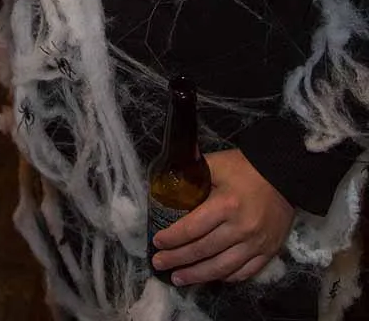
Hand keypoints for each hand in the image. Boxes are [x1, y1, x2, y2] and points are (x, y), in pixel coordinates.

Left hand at [150, 148, 293, 284]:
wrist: (284, 175)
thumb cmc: (247, 167)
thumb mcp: (217, 163)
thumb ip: (194, 170)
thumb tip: (170, 176)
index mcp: (226, 205)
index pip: (192, 228)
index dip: (173, 238)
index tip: (157, 243)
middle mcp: (241, 229)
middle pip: (203, 250)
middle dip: (178, 259)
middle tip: (159, 264)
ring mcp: (256, 244)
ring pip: (222, 268)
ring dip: (198, 275)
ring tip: (179, 278)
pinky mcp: (268, 252)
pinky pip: (244, 272)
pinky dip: (225, 277)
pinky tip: (210, 276)